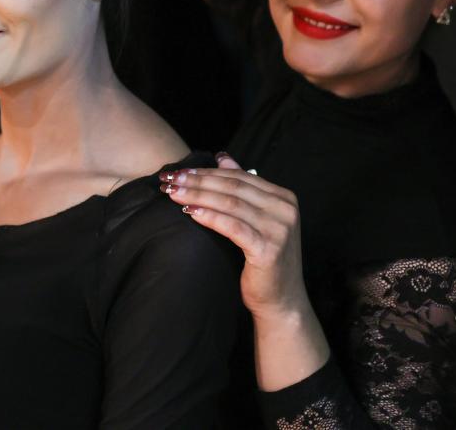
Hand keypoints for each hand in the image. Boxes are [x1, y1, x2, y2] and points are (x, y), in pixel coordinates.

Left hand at [160, 153, 310, 321]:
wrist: (280, 300)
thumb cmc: (263, 258)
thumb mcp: (255, 218)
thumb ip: (242, 187)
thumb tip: (222, 157)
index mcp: (283, 197)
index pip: (238, 177)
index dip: (206, 172)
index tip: (179, 171)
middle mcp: (285, 209)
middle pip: (233, 187)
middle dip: (197, 181)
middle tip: (170, 180)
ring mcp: (279, 229)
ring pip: (230, 204)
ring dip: (198, 195)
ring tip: (173, 194)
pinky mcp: (268, 249)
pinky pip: (233, 227)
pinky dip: (210, 216)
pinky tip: (190, 212)